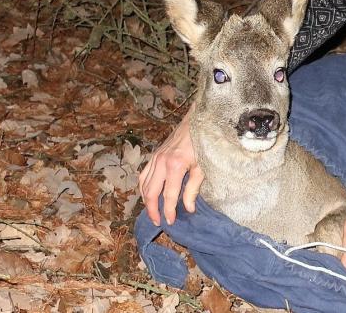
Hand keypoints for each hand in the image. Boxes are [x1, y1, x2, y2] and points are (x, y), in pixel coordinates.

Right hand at [138, 106, 202, 225]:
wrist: (196, 122)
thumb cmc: (202, 144)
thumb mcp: (202, 167)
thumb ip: (193, 189)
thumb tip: (188, 209)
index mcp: (175, 166)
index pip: (168, 195)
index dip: (168, 210)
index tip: (170, 222)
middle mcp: (161, 162)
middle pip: (151, 192)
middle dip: (152, 209)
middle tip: (157, 222)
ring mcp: (155, 158)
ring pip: (144, 184)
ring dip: (146, 200)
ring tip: (152, 212)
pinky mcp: (154, 156)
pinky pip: (143, 175)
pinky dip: (143, 187)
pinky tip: (147, 195)